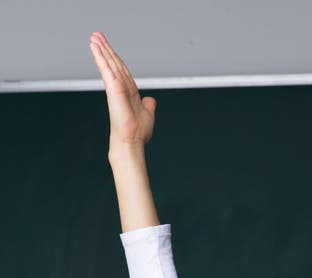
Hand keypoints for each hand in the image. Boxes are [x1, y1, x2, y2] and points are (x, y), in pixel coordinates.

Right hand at [89, 31, 155, 149]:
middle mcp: (121, 87)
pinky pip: (106, 69)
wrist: (132, 142)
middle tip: (96, 34)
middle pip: (113, 63)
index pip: (122, 69)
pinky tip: (94, 47)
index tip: (108, 46)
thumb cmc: (138, 133)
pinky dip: (100, 57)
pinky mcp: (113, 89)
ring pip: (108, 63)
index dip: (115, 57)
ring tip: (93, 36)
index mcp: (129, 91)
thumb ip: (148, 105)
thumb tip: (150, 100)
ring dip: (101, 49)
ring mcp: (116, 87)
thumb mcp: (148, 114)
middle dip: (105, 48)